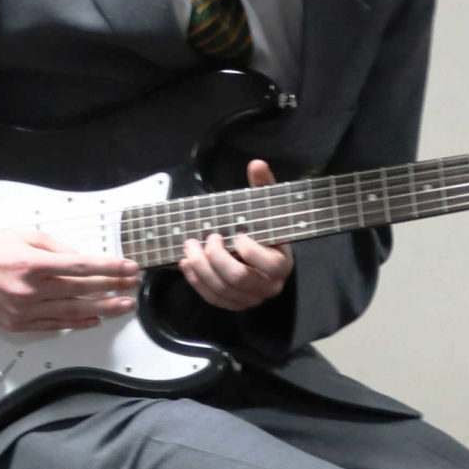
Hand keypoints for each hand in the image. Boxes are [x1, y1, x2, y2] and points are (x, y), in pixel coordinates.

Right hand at [0, 228, 138, 332]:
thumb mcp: (28, 237)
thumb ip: (60, 250)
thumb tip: (86, 261)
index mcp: (33, 263)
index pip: (82, 266)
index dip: (110, 268)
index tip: (129, 268)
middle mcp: (29, 290)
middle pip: (82, 290)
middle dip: (113, 287)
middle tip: (132, 285)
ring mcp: (23, 310)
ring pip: (73, 312)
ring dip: (103, 308)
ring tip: (123, 305)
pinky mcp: (17, 324)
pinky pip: (54, 326)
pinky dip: (77, 323)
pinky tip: (95, 318)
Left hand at [180, 160, 294, 310]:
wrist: (267, 255)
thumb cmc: (265, 230)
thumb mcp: (267, 208)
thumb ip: (263, 186)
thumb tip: (257, 164)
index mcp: (281, 263)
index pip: (268, 263)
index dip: (247, 249)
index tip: (236, 233)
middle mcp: (269, 286)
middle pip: (238, 278)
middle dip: (214, 257)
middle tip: (203, 238)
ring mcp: (251, 298)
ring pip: (222, 290)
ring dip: (201, 268)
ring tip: (188, 248)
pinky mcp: (235, 304)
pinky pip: (213, 299)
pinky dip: (197, 282)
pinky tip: (187, 265)